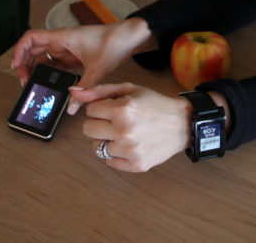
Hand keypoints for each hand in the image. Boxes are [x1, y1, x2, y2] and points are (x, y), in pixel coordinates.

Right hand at [9, 18, 155, 113]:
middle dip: (25, 65)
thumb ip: (84, 88)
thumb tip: (71, 108)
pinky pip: (55, 64)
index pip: (31, 38)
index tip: (16, 67)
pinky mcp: (74, 56)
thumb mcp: (98, 68)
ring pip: (43, 58)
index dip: (18, 51)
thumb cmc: (115, 42)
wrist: (130, 37)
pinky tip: (51, 86)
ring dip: (36, 70)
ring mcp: (67, 49)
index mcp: (63, 36)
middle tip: (25, 84)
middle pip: (33, 50)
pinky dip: (50, 73)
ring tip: (35, 87)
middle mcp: (62, 41)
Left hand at [74, 83, 190, 172]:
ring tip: (123, 133)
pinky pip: (109, 162)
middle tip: (114, 121)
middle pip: (88, 130)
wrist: (182, 123)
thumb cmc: (155, 104)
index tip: (113, 108)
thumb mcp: (129, 89)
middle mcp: (125, 131)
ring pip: (96, 147)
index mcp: (123, 109)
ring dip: (106, 139)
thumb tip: (73, 92)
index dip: (100, 108)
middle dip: (98, 124)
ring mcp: (130, 150)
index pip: (90, 111)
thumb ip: (99, 91)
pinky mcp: (136, 165)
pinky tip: (127, 145)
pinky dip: (115, 154)